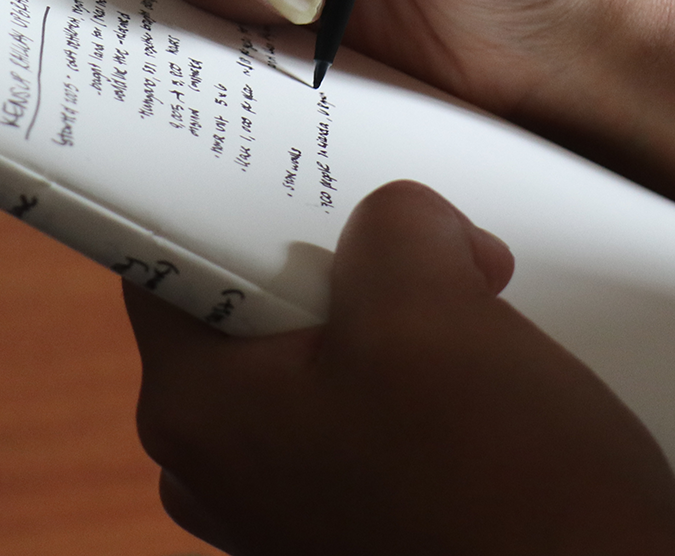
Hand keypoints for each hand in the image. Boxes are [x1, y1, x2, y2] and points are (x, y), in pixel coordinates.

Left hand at [128, 181, 674, 555]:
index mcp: (197, 410)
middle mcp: (223, 470)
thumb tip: (404, 227)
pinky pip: (373, 421)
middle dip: (349, 259)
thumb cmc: (504, 495)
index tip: (300, 155)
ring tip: (476, 316)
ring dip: (401, 322)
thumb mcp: (435, 304)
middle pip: (261, 305)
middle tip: (428, 244)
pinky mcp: (361, 534)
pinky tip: (492, 388)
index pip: (170, 254)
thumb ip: (392, 224)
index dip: (238, 190)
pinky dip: (425, 388)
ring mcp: (291, 513)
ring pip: (329, 360)